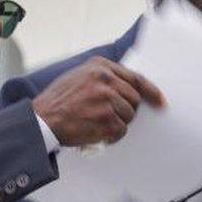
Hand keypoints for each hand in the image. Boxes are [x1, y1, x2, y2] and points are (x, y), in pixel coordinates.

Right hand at [32, 56, 165, 146]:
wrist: (40, 120)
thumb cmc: (59, 102)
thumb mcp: (79, 77)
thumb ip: (103, 78)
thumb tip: (128, 88)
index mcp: (99, 66)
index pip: (135, 78)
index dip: (151, 91)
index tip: (160, 101)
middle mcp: (104, 79)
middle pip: (134, 99)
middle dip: (126, 111)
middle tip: (109, 117)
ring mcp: (106, 98)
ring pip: (129, 115)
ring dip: (117, 124)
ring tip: (97, 123)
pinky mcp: (106, 118)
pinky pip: (121, 130)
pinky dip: (112, 136)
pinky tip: (97, 133)